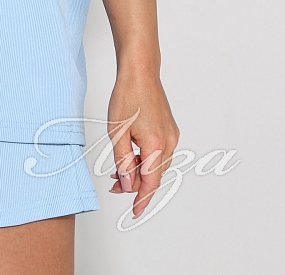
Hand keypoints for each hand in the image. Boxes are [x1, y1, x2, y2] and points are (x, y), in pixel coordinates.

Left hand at [106, 64, 179, 217]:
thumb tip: (127, 184)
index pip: (150, 183)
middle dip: (135, 183)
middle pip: (153, 174)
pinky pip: (159, 151)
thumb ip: (122, 161)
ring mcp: (172, 135)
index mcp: (157, 146)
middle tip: (113, 184)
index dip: (141, 200)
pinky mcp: (170, 128)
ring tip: (118, 169)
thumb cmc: (127, 96)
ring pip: (156, 163)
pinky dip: (145, 157)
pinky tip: (130, 154)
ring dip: (139, 169)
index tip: (135, 212)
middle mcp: (169, 143)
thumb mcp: (117, 132)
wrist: (140, 72)